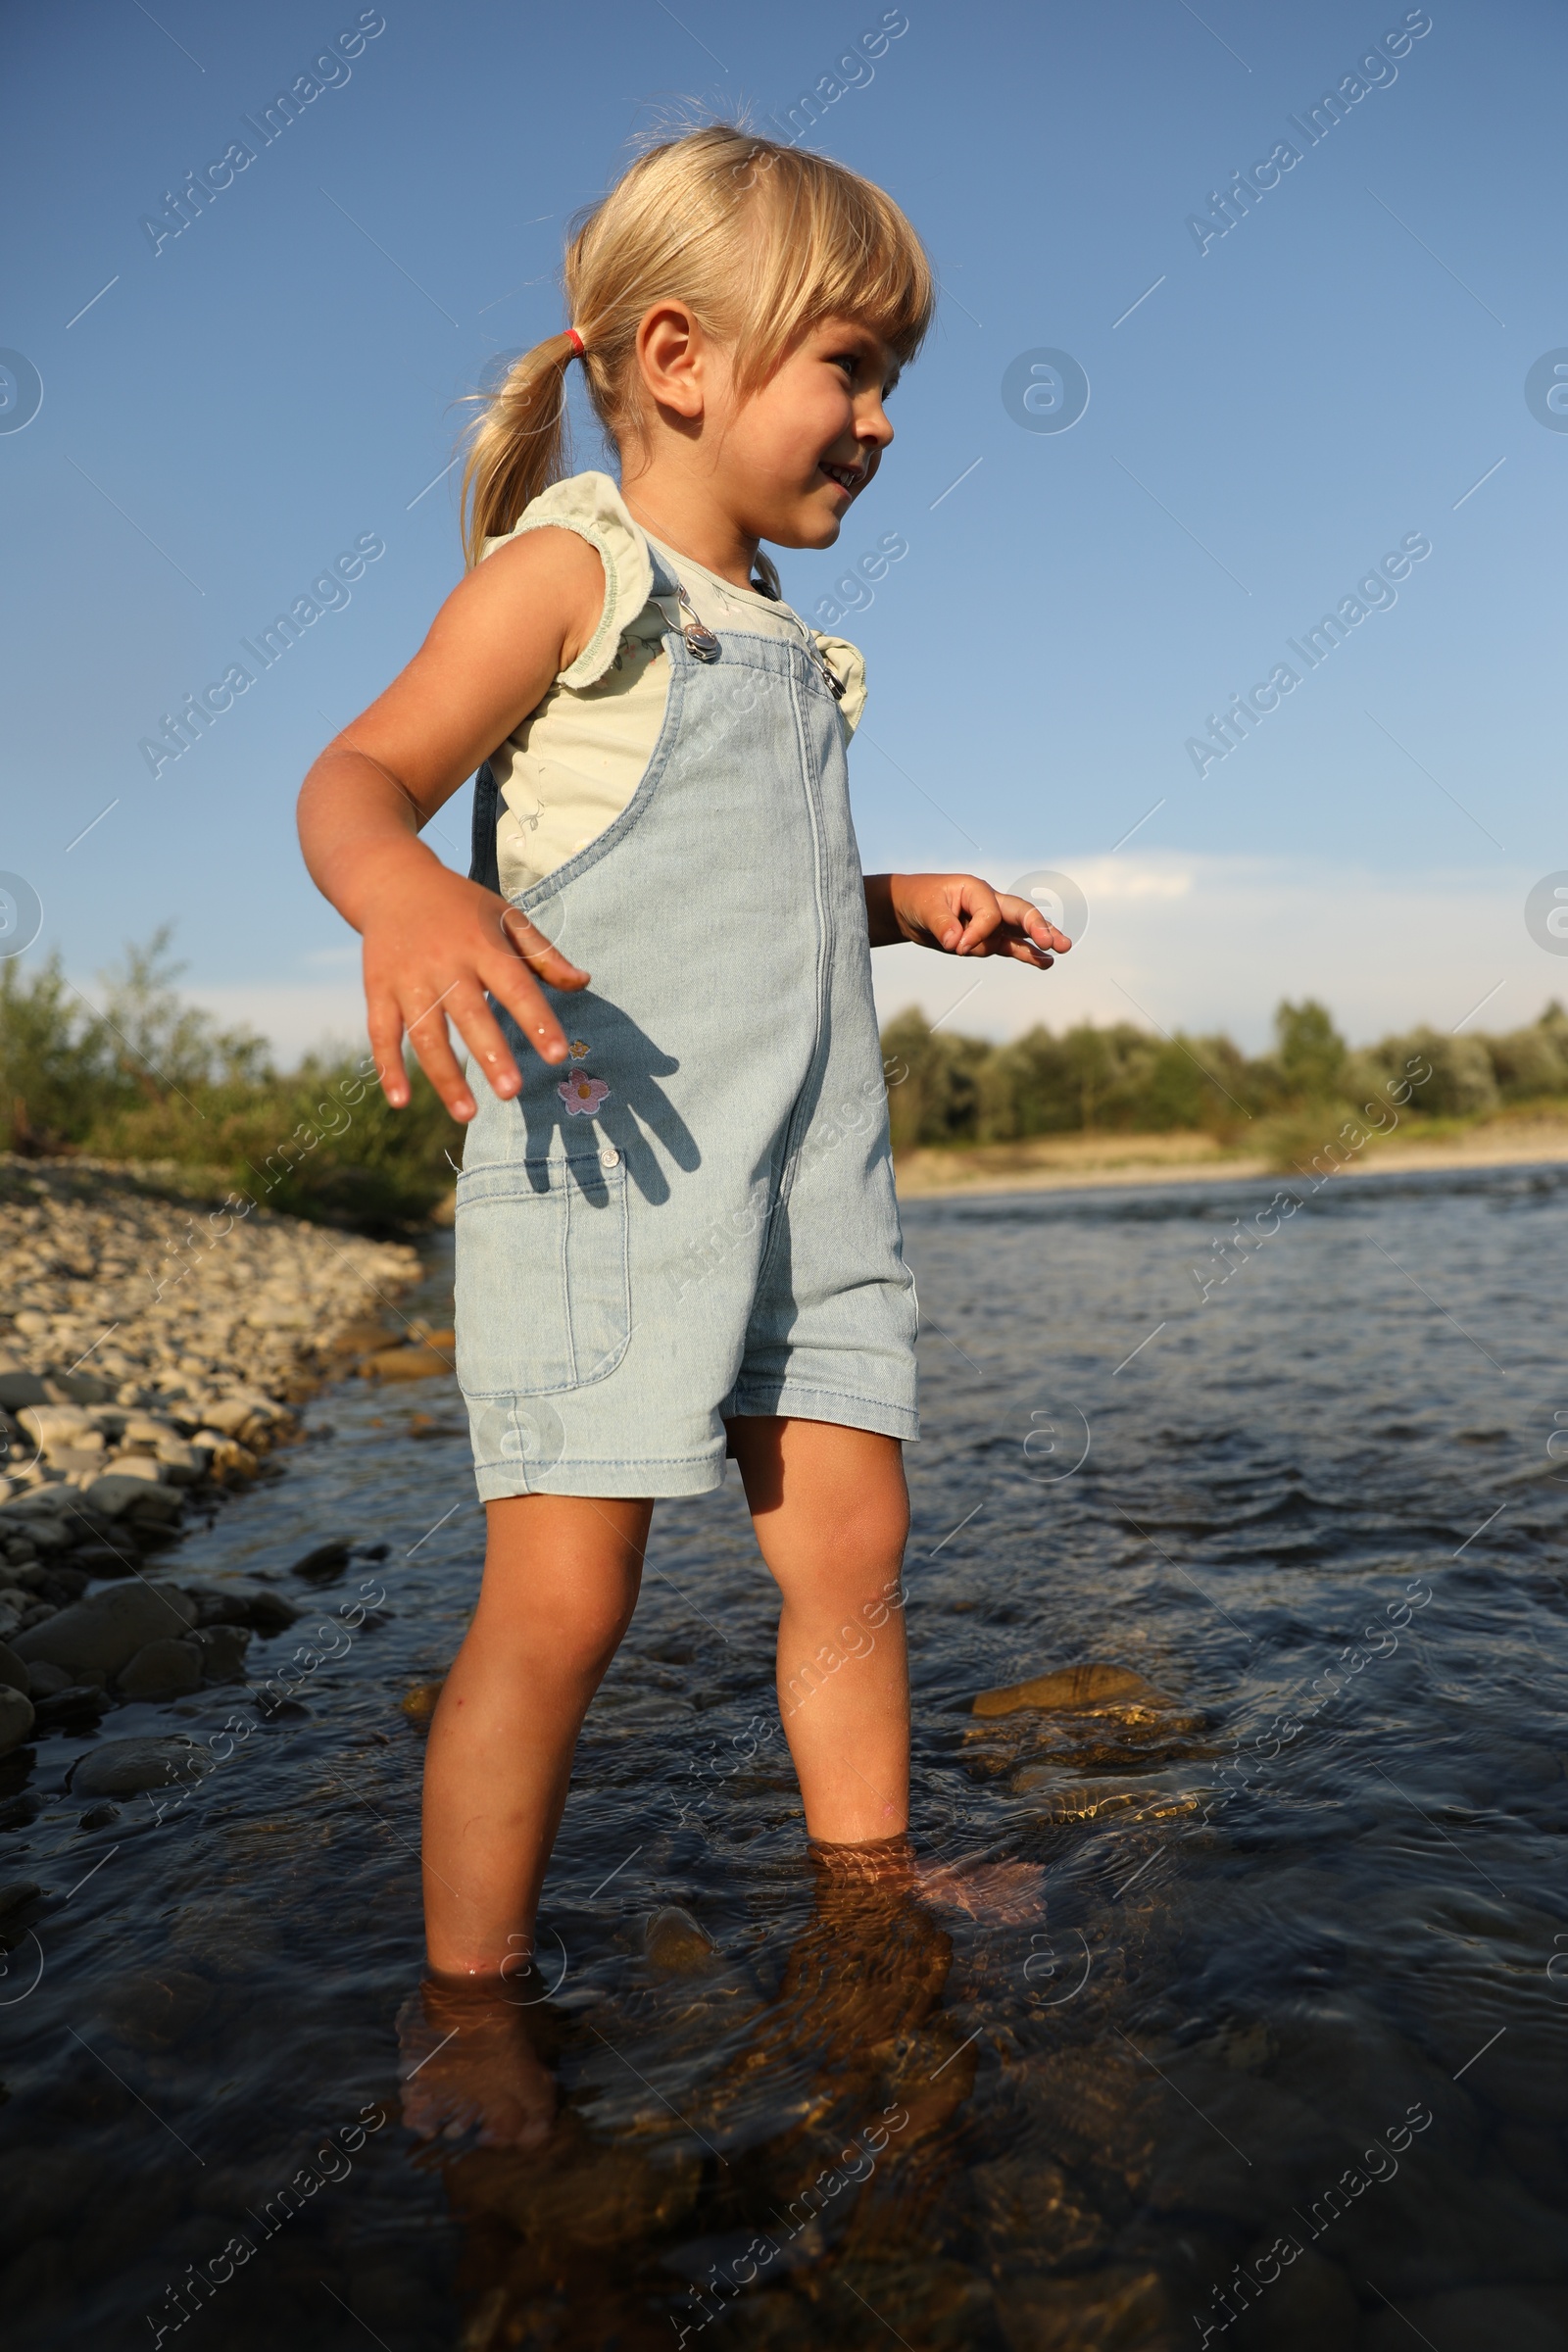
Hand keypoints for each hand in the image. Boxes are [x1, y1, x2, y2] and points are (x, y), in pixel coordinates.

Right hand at [364, 857, 588, 1119]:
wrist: (392, 881)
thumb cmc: (460, 907)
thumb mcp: (505, 916)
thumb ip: (543, 954)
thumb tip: (583, 983)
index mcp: (483, 945)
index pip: (515, 986)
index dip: (536, 1020)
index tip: (555, 1054)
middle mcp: (444, 964)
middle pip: (469, 1014)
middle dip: (490, 1054)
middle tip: (511, 1092)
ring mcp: (408, 979)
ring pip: (425, 1033)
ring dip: (445, 1076)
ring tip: (468, 1115)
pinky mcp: (377, 989)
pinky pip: (381, 1033)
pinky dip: (388, 1068)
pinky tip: (401, 1102)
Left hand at [866, 873, 1070, 965]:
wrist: (909, 910)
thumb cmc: (918, 900)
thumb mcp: (926, 909)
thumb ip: (943, 924)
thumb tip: (958, 943)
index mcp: (977, 889)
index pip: (990, 914)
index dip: (977, 933)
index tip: (957, 946)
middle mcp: (990, 903)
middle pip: (1021, 913)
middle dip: (1037, 927)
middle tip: (1052, 942)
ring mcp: (992, 923)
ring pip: (1022, 932)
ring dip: (1042, 940)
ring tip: (1063, 949)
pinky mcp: (988, 939)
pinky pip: (1012, 947)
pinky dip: (1028, 954)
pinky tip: (1046, 962)